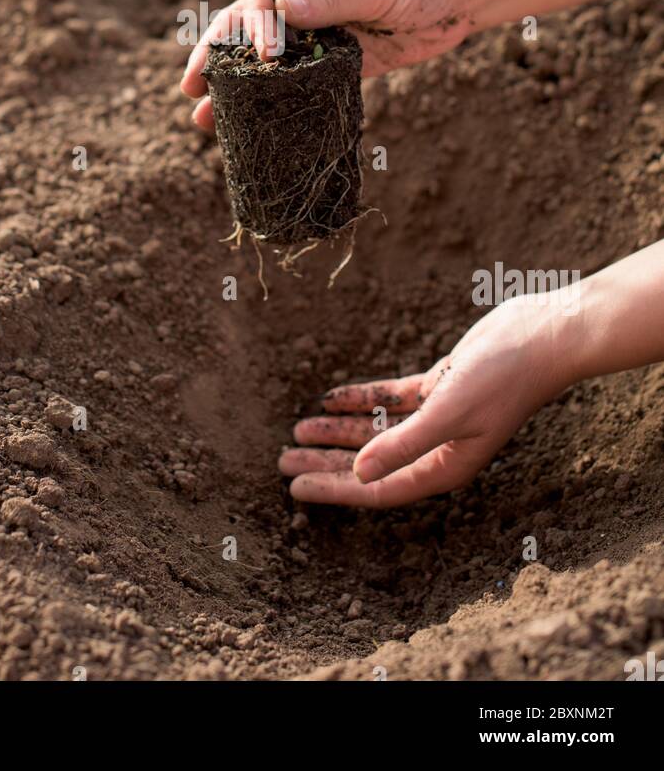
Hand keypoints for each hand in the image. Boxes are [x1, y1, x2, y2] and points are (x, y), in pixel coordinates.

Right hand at [181, 0, 472, 129]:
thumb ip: (331, 1)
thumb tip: (281, 11)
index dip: (254, 20)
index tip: (263, 53)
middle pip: (246, 21)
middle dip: (216, 52)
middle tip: (191, 85)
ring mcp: (315, 27)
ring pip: (262, 55)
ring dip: (233, 82)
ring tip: (202, 115)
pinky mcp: (333, 58)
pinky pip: (293, 78)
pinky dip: (269, 97)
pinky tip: (247, 121)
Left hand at [279, 295, 574, 507]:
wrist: (543, 336)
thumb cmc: (504, 378)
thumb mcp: (448, 412)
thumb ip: (403, 444)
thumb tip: (358, 475)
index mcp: (444, 466)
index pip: (378, 488)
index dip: (334, 489)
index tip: (294, 487)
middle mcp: (438, 449)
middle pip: (370, 463)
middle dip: (326, 462)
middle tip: (282, 461)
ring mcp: (437, 417)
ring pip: (375, 431)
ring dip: (337, 430)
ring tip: (297, 428)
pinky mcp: (438, 388)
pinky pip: (389, 399)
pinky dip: (361, 399)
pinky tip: (330, 397)